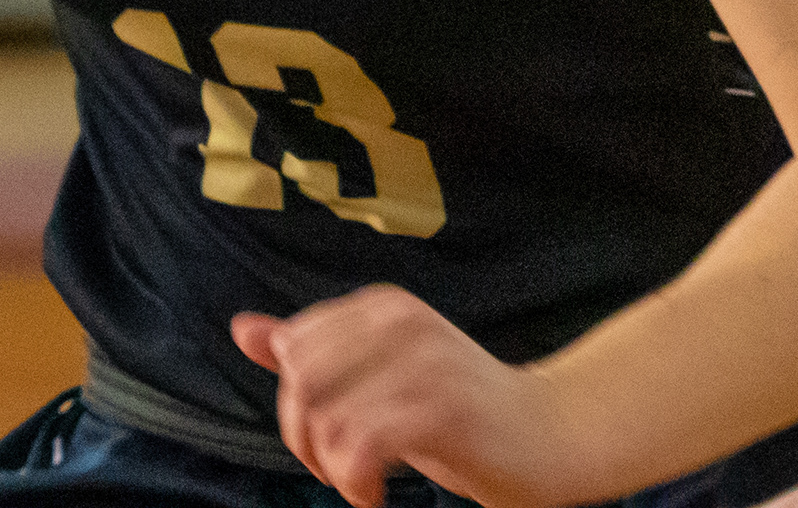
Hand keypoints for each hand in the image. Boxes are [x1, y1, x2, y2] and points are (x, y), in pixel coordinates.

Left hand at [233, 285, 586, 507]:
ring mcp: (422, 363)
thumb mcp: (381, 374)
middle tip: (342, 467)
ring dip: (332, 470)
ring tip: (364, 483)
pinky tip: (377, 496)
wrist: (554, 433)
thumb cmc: (462, 410)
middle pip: (300, 382)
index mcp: (383, 308)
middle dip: (304, 438)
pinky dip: (354, 484)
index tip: (333, 436)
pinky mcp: (440, 409)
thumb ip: (315, 349)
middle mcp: (400, 323)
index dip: (299, 405)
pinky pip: (356, 447)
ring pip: (324, 420)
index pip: (294, 350)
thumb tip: (243, 327)